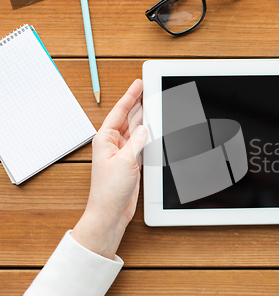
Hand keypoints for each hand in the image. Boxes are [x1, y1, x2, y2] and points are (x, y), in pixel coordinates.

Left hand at [72, 79, 147, 258]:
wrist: (111, 212)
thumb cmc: (110, 190)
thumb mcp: (126, 161)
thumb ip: (137, 142)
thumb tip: (144, 128)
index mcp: (105, 139)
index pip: (120, 111)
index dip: (130, 96)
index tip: (139, 84)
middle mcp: (113, 144)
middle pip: (129, 118)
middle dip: (139, 104)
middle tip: (150, 89)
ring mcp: (123, 153)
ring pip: (136, 130)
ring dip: (145, 119)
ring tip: (155, 104)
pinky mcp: (131, 162)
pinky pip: (141, 143)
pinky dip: (149, 135)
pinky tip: (155, 128)